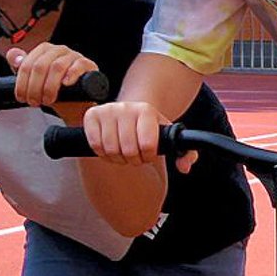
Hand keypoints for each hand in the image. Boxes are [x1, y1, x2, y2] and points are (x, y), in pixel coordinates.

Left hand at [7, 43, 97, 112]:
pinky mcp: (87, 65)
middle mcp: (58, 51)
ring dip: (49, 87)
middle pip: (40, 66)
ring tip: (48, 100)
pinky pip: (78, 66)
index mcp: (44, 50)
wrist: (76, 103)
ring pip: (57, 67)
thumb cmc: (56, 91)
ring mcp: (74, 56)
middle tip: (35, 101)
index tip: (22, 97)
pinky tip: (65, 85)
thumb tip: (12, 55)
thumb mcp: (35, 80)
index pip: (27, 64)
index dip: (22, 83)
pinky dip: (71, 75)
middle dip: (34, 88)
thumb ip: (22, 67)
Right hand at [82, 101, 197, 172]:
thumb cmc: (148, 130)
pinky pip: (95, 144)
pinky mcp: (91, 116)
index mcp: (146, 110)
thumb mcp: (169, 138)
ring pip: (110, 149)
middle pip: (128, 150)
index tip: (149, 154)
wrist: (128, 113)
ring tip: (123, 153)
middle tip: (135, 155)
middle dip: (133, 159)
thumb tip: (184, 167)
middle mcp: (126, 107)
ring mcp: (107, 110)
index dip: (148, 156)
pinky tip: (110, 149)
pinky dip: (102, 153)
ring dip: (117, 158)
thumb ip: (185, 153)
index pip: (148, 145)